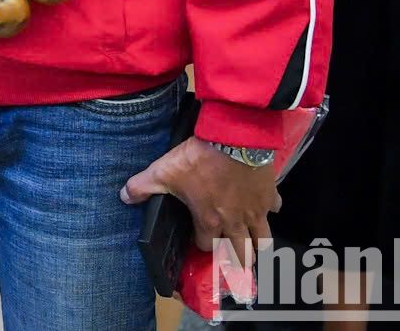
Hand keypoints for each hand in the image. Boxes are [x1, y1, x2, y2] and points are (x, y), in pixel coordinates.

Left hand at [121, 136, 280, 268]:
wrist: (234, 139)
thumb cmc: (199, 158)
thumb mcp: (163, 171)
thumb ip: (142, 186)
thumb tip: (124, 196)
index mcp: (209, 221)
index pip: (208, 246)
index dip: (202, 245)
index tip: (200, 240)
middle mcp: (235, 221)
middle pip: (241, 253)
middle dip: (237, 259)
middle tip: (234, 260)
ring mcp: (255, 210)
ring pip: (263, 240)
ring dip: (257, 244)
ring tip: (253, 246)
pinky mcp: (270, 195)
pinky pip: (275, 209)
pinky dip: (270, 210)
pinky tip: (265, 206)